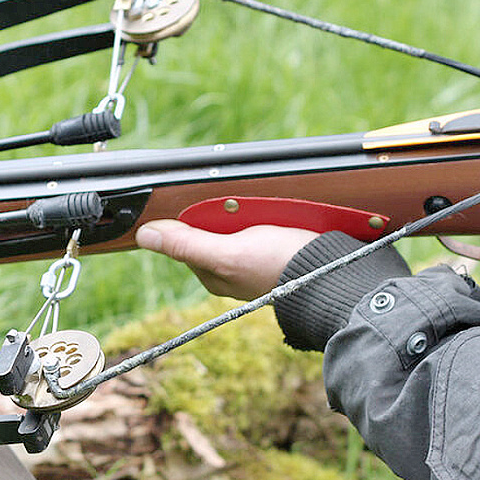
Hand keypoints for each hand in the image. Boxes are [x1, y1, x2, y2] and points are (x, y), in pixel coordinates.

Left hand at [135, 219, 318, 299]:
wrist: (335, 271)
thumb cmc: (281, 266)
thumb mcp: (228, 253)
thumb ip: (186, 244)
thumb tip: (144, 235)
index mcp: (212, 274)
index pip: (185, 237)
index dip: (190, 217)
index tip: (206, 206)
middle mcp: (228, 269)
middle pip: (208, 228)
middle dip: (219, 212)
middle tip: (239, 209)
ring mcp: (251, 259)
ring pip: (232, 223)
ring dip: (240, 209)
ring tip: (260, 211)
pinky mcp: (273, 247)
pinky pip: (255, 223)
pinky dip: (259, 213)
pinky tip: (271, 213)